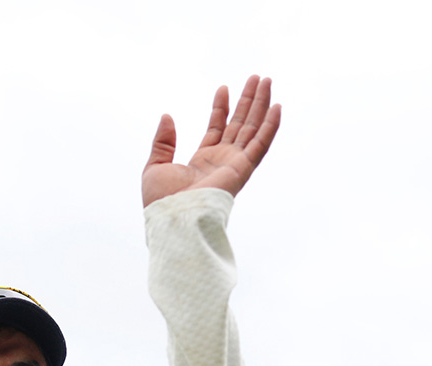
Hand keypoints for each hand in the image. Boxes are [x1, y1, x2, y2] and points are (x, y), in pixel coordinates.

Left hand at [142, 76, 280, 207]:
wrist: (173, 220)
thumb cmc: (162, 202)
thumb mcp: (156, 165)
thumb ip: (163, 142)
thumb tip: (167, 116)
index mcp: (203, 162)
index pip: (217, 129)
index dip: (221, 108)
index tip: (224, 88)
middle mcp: (222, 162)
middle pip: (240, 125)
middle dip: (248, 101)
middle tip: (257, 78)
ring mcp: (234, 165)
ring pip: (252, 129)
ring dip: (261, 105)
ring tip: (267, 81)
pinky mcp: (242, 170)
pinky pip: (260, 144)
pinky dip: (270, 126)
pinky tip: (276, 107)